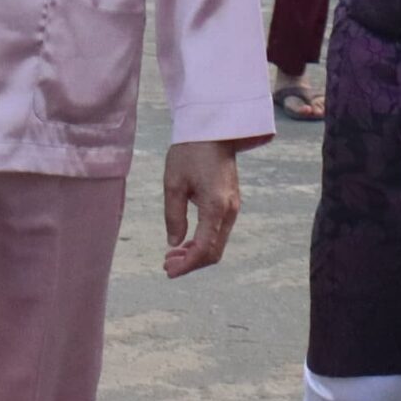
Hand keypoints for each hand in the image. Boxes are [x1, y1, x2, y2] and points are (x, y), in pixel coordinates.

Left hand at [162, 140, 240, 277]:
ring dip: (196, 253)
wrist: (212, 130)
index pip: (204, 249)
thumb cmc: (190, 152)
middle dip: (191, 263)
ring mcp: (232, 207)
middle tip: (167, 265)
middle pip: (214, 251)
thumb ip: (174, 216)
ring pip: (217, 243)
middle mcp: (229, 211)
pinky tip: (185, 241)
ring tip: (172, 256)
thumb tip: (174, 243)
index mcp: (215, 207)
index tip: (169, 271)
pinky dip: (203, 241)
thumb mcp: (173, 183)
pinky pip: (218, 231)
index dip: (187, 265)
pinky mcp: (230, 202)